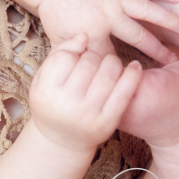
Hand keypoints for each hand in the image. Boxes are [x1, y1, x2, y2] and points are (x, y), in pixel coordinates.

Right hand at [29, 34, 141, 150]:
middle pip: (88, 62)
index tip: (78, 55)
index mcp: (45, 92)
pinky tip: (134, 67)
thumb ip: (59, 54)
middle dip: (93, 56)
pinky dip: (132, 75)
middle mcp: (66, 104)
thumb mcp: (43, 80)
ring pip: (109, 72)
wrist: (61, 142)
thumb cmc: (52, 104)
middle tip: (94, 61)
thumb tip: (84, 36)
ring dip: (112, 62)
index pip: (65, 57)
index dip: (74, 51)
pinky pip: (125, 92)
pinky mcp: (107, 123)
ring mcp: (88, 114)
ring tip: (109, 64)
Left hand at [36, 0, 178, 65]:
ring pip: (147, 9)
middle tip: (174, 62)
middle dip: (157, 50)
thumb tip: (83, 78)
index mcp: (92, 33)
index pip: (112, 58)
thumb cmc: (54, 9)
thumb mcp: (58, 38)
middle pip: (138, 36)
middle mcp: (107, 15)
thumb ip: (73, 58)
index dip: (125, 69)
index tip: (141, 80)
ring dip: (168, 19)